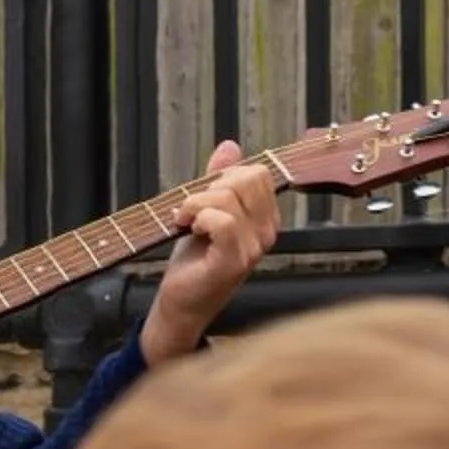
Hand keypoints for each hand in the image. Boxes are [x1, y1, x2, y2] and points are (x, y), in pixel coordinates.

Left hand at [140, 140, 278, 364]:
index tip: (202, 196)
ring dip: (195, 204)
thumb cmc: (195, 261)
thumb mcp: (206, 212)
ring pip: (229, 197)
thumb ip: (219, 179)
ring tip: (185, 222)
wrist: (181, 303)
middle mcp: (266, 232)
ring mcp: (253, 248)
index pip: (258, 173)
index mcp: (265, 218)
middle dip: (209, 187)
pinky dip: (199, 218)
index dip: (224, 176)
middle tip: (190, 210)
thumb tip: (229, 145)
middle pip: (247, 179)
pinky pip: (222, 222)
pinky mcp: (233, 262)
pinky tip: (188, 229)